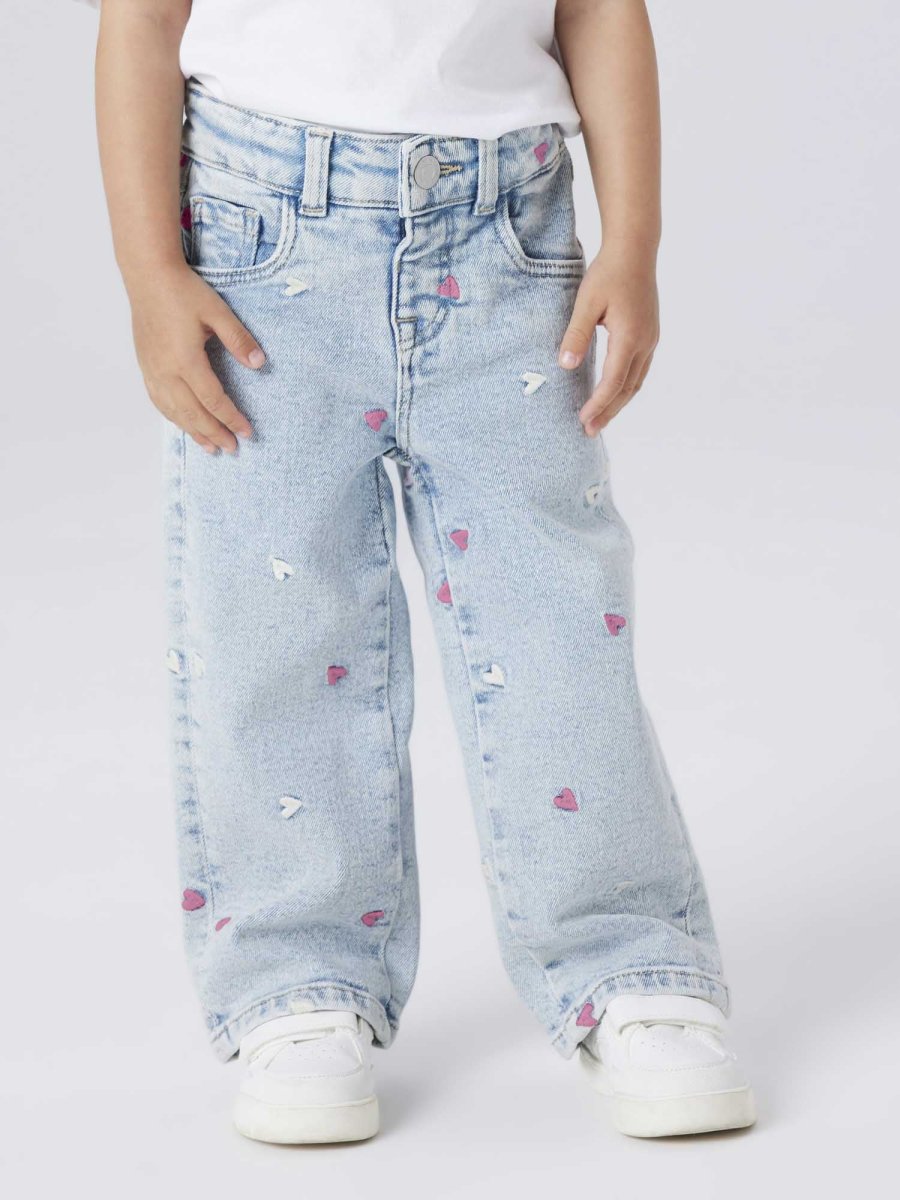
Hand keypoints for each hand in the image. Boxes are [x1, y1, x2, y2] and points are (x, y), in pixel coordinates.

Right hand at [127, 263, 263, 452]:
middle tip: (232, 449)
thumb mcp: (218, 312)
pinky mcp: (145, 365)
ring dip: (193, 432)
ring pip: (173, 412)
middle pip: (193, 413)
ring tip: (210, 447)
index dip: (231, 419)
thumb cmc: (184, 290)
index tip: (247, 432)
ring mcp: (152, 370)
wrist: (148, 275)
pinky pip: (158, 401)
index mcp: (186, 360)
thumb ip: (239, 341)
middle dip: (214, 433)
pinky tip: (183, 424)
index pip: (213, 400)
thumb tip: (260, 365)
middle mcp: (166, 371)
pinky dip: (173, 417)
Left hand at [557, 246, 659, 436]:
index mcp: (629, 337)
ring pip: (636, 382)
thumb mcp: (586, 303)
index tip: (583, 421)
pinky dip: (625, 387)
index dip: (598, 404)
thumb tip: (565, 366)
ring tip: (601, 419)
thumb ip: (575, 335)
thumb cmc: (608, 273)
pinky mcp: (649, 334)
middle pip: (627, 389)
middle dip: (608, 411)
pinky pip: (639, 370)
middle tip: (590, 431)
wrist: (635, 250)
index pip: (613, 382)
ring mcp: (651, 339)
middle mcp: (645, 342)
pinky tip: (613, 393)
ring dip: (618, 402)